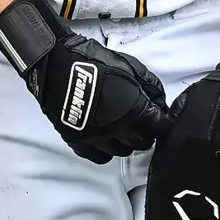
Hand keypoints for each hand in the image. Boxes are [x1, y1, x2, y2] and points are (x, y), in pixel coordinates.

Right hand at [0, 0, 170, 163]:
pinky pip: (101, 157)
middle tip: (141, 122)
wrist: (56, 65)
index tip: (161, 119)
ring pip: (123, 152)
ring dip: (126, 141)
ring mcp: (98, 138)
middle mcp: (118, 128)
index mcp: (134, 108)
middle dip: (146, 133)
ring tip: (122, 128)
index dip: (163, 124)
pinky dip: (106, 150)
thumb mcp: (128, 65)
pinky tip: (105, 137)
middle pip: (144, 143)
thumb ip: (150, 85)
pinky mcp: (80, 143)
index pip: (160, 128)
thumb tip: (161, 102)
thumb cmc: (93, 61)